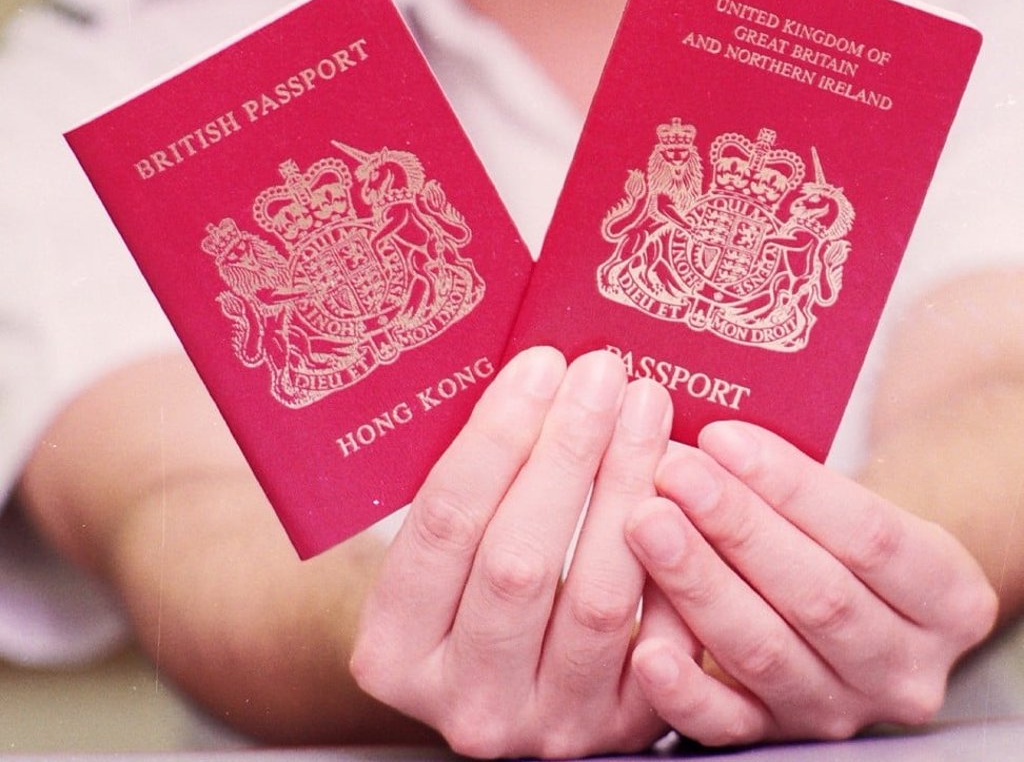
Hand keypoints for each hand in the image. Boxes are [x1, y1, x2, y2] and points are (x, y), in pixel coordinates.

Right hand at [350, 347, 675, 757]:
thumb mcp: (442, 547)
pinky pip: (663, 637)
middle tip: (603, 373)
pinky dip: (679, 554)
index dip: (496, 436)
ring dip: (629, 486)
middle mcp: (467, 703)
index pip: (445, 524)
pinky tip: (686, 484)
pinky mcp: (622, 731)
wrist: (510, 687)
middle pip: (518, 562)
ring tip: (648, 409)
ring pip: (598, 598)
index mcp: (394, 650)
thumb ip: (476, 480)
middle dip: (568, 451)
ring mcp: (548, 726)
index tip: (541, 365)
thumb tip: (541, 372)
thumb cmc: (472, 585)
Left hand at [626, 421, 997, 747]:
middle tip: (673, 473)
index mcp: (948, 596)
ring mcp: (844, 711)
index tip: (722, 437)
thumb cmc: (837, 529)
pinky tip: (647, 650)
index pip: (870, 536)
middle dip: (737, 527)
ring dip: (699, 583)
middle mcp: (906, 667)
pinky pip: (729, 726)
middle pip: (819, 595)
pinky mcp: (782, 738)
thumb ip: (793, 477)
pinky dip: (685, 690)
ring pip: (769, 651)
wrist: (849, 598)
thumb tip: (707, 437)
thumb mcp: (851, 500)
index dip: (791, 485)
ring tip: (645, 521)